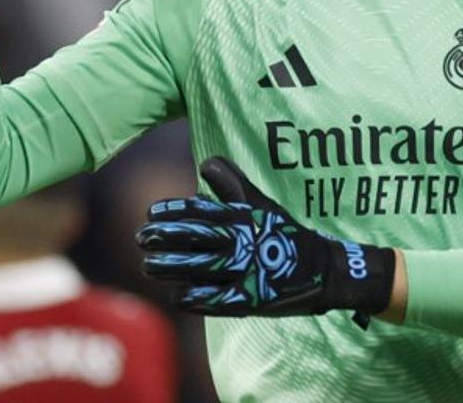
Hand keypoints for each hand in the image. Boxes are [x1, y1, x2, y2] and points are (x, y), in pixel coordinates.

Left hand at [136, 157, 394, 326]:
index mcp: (242, 217)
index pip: (201, 210)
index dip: (173, 211)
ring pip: (199, 267)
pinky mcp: (250, 299)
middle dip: (165, 237)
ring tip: (149, 265)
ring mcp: (245, 271)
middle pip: (195, 237)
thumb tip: (207, 162)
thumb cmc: (284, 234)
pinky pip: (215, 300)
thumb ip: (234, 183)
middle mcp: (241, 242)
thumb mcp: (261, 204)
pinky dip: (194, 297)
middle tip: (141, 237)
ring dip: (171, 267)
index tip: (151, 212)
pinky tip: (176, 295)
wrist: (321, 271)